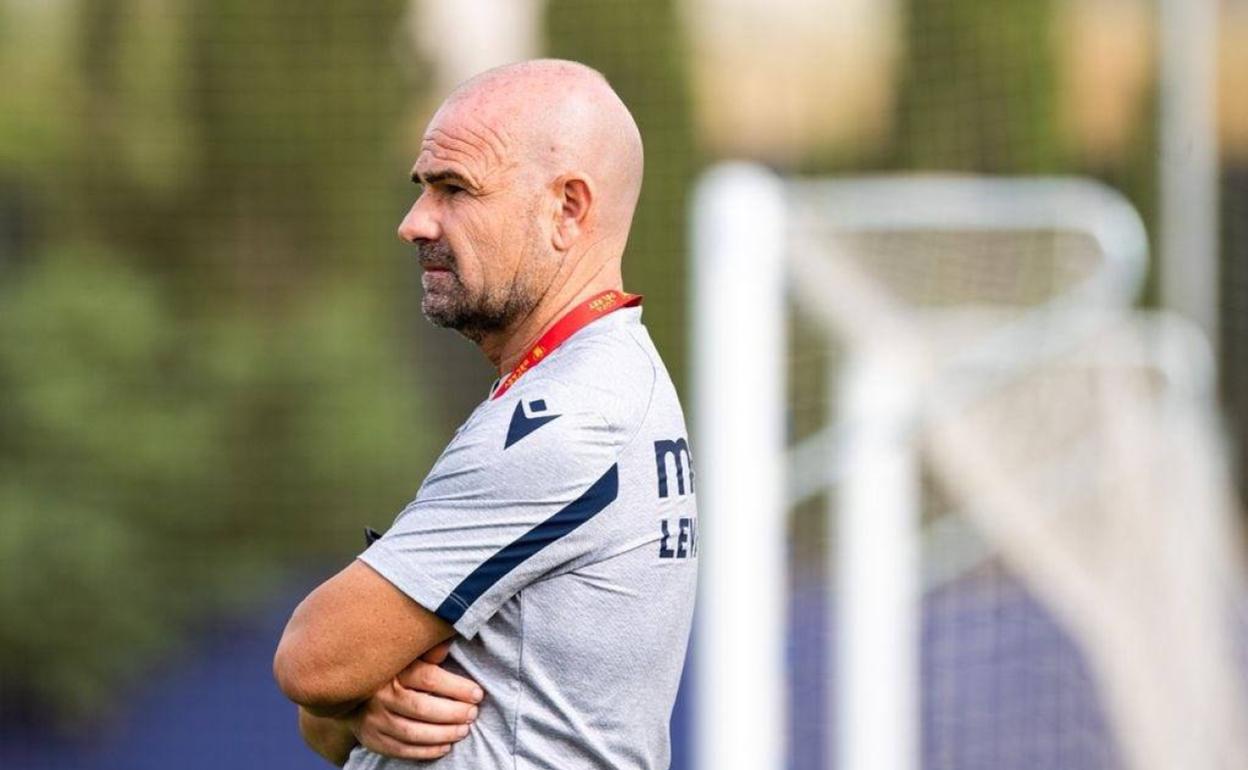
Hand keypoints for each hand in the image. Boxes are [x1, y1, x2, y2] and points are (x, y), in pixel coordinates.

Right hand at [347, 641, 484, 760]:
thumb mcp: (407, 654)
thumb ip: (429, 651)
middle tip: (472, 714)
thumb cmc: (391, 669)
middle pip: (422, 708)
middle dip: (453, 713)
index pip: (429, 679)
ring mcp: (374, 719)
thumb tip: (449, 640)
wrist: (351, 690)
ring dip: (443, 734)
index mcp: (393, 670)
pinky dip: (426, 751)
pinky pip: (401, 750)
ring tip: (463, 730)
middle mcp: (380, 695)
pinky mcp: (372, 739)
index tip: (477, 693)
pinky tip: (445, 746)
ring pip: (412, 733)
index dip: (457, 688)